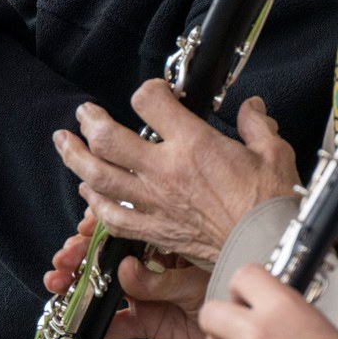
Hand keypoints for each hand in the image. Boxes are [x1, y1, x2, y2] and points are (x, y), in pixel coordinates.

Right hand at [45, 216, 218, 338]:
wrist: (249, 334)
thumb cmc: (234, 291)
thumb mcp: (197, 281)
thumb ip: (160, 280)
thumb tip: (124, 271)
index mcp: (168, 240)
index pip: (127, 225)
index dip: (99, 227)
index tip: (81, 230)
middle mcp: (155, 264)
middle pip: (108, 255)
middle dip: (79, 256)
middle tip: (63, 261)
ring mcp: (149, 292)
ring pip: (105, 285)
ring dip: (79, 285)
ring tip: (60, 285)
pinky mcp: (149, 322)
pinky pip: (118, 324)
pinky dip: (97, 325)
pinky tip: (78, 323)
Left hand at [54, 87, 299, 267]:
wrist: (267, 249)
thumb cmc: (271, 203)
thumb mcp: (273, 152)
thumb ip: (256, 124)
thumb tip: (252, 107)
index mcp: (193, 144)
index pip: (150, 102)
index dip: (148, 90)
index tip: (154, 94)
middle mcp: (165, 171)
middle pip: (108, 139)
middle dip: (90, 121)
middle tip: (84, 113)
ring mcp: (155, 202)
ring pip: (99, 177)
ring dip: (76, 158)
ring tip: (65, 143)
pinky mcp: (155, 230)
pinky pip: (112, 217)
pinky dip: (94, 205)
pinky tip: (88, 194)